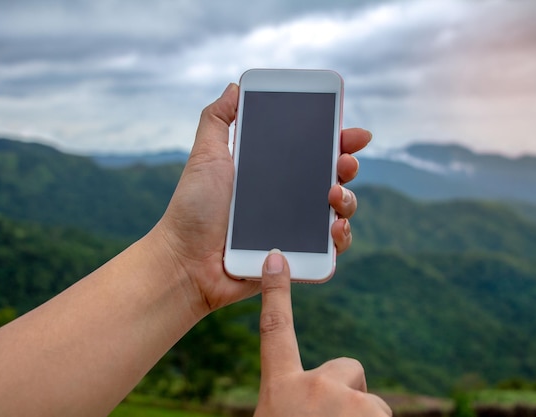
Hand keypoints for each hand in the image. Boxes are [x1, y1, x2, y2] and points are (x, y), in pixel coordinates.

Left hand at [155, 83, 370, 313]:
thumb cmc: (192, 209)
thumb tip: (235, 87)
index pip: (313, 152)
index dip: (336, 140)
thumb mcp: (205, 156)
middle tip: (344, 162)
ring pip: (338, 212)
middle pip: (333, 179)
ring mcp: (295, 229)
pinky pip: (330, 250)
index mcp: (273, 174)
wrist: (185, 260)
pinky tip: (335, 228)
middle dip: (347, 166)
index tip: (350, 133)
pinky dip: (341, 239)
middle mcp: (288, 199)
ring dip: (348, 200)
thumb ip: (217, 120)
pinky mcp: (297, 258)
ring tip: (333, 194)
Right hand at [254, 250, 391, 416]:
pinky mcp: (374, 413)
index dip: (276, 292)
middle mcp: (313, 388)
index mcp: (280, 388)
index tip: (275, 259)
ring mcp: (347, 401)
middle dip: (348, 392)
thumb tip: (311, 401)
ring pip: (369, 402)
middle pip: (346, 367)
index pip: (276, 329)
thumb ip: (292, 400)